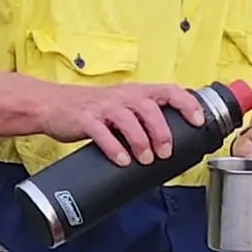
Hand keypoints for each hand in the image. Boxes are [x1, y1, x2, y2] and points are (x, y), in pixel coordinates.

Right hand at [51, 82, 217, 165]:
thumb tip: (172, 142)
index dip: (187, 104)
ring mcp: (103, 108)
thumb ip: (144, 117)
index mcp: (136, 93)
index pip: (169, 90)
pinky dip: (115, 148)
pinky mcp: (85, 119)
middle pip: (150, 108)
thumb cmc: (92, 109)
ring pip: (128, 120)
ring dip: (141, 141)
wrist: (52, 105)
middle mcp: (122, 97)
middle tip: (165, 152)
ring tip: (145, 159)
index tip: (198, 122)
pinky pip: (102, 133)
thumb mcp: (122, 106)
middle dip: (162, 132)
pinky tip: (122, 160)